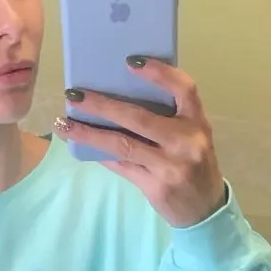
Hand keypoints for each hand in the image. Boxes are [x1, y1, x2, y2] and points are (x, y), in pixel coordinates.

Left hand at [53, 60, 226, 228]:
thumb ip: (168, 118)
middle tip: (74, 95)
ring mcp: (171, 166)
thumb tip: (118, 96)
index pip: (184, 89)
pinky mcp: (157, 186)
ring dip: (89, 133)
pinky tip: (80, 146)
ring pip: (123, 144)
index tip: (130, 61)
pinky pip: (122, 166)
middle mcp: (187, 142)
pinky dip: (100, 155)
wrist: (205, 209)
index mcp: (197, 122)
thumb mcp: (191, 137)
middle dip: (102, 105)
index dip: (159, 73)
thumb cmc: (193, 164)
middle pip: (139, 117)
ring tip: (64, 123)